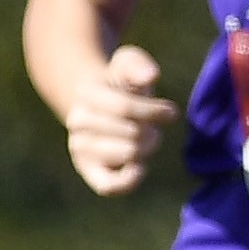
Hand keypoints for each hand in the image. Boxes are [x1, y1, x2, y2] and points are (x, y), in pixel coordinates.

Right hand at [65, 44, 179, 195]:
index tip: (171, 112)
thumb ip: (139, 65)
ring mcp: (80, 147)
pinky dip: (128, 180)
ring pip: (127, 154)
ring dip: (147, 147)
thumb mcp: (128, 63)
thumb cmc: (121, 83)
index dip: (154, 111)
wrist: (101, 105)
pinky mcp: (88, 170)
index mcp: (87, 93)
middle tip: (151, 126)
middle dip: (151, 129)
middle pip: (131, 132)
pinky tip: (139, 168)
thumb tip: (150, 77)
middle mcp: (77, 121)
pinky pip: (108, 186)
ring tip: (145, 139)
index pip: (125, 108)